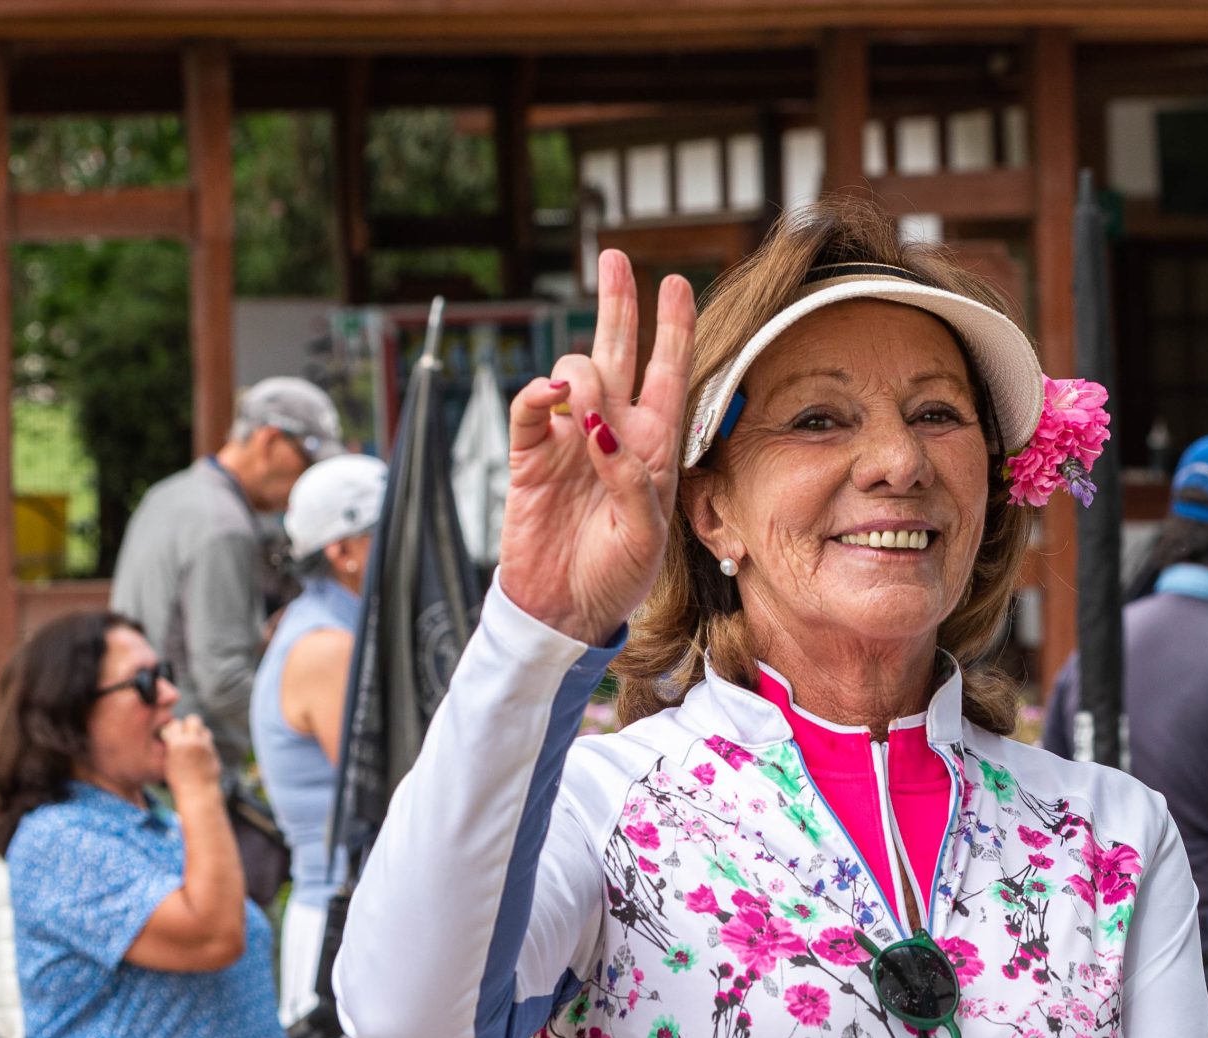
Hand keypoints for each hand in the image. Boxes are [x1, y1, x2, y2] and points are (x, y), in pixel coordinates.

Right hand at [159, 715, 220, 799]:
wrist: (198, 793)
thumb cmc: (178, 780)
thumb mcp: (168, 762)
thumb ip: (171, 746)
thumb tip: (171, 735)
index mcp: (177, 744)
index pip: (175, 723)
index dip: (173, 728)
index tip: (171, 735)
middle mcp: (193, 742)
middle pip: (193, 719)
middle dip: (188, 725)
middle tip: (185, 735)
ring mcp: (206, 746)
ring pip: (204, 729)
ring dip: (198, 734)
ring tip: (193, 745)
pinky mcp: (214, 752)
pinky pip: (209, 742)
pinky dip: (204, 745)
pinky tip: (199, 755)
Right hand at [499, 248, 696, 644]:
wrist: (564, 610)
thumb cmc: (617, 576)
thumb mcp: (646, 535)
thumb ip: (632, 480)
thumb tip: (600, 429)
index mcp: (653, 447)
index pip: (668, 375)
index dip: (673, 329)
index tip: (676, 284)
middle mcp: (613, 433)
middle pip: (618, 352)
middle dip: (618, 303)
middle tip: (613, 257)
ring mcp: (569, 440)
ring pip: (575, 371)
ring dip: (583, 373)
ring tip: (586, 409)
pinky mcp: (530, 456)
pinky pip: (531, 407)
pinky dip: (537, 394)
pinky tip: (550, 395)